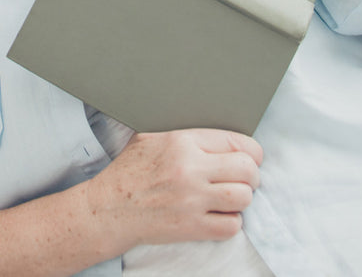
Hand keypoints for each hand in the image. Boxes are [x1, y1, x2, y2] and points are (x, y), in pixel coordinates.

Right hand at [86, 129, 261, 248]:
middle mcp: (191, 169)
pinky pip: (231, 226)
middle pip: (247, 169)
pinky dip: (231, 222)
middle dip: (252, 175)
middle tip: (245, 179)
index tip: (251, 158)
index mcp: (182, 141)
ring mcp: (192, 200)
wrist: (110, 208)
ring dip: (242, 199)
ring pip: (243, 197)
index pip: (236, 141)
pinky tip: (220, 215)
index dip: (251, 151)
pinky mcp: (192, 227)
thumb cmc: (129, 171)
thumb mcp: (151, 137)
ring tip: (232, 197)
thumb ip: (183, 133)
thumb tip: (213, 133)